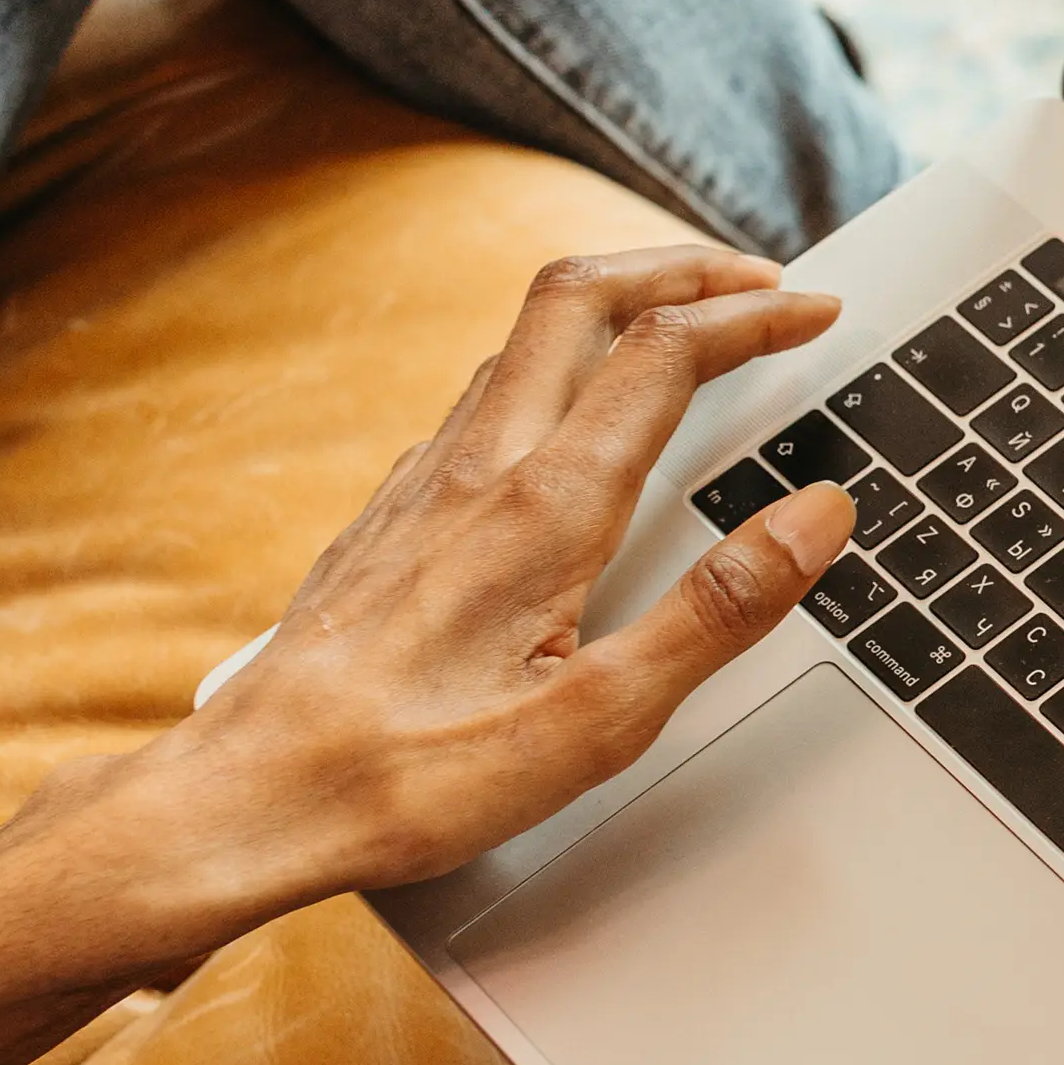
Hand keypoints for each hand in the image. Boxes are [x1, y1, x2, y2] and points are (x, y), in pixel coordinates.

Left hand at [0, 246, 854, 1064]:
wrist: (248, 797)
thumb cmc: (410, 775)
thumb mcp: (599, 720)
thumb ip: (718, 610)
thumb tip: (814, 517)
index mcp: (545, 509)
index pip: (664, 351)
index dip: (754, 316)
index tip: (815, 315)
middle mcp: (478, 469)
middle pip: (583, 294)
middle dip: (683, 267)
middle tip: (757, 284)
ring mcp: (423, 483)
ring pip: (524, 336)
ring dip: (617, 305)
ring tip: (681, 326)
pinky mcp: (389, 514)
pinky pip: (479, 396)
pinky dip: (552, 368)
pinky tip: (565, 422)